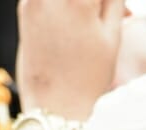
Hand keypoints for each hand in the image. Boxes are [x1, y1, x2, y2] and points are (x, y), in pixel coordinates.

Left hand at [17, 0, 123, 118]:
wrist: (55, 103)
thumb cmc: (89, 76)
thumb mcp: (112, 37)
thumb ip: (115, 2)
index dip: (113, 2)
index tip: (120, 11)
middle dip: (97, 2)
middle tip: (115, 12)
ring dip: (81, 2)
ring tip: (95, 19)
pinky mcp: (24, 8)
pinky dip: (64, 4)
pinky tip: (77, 22)